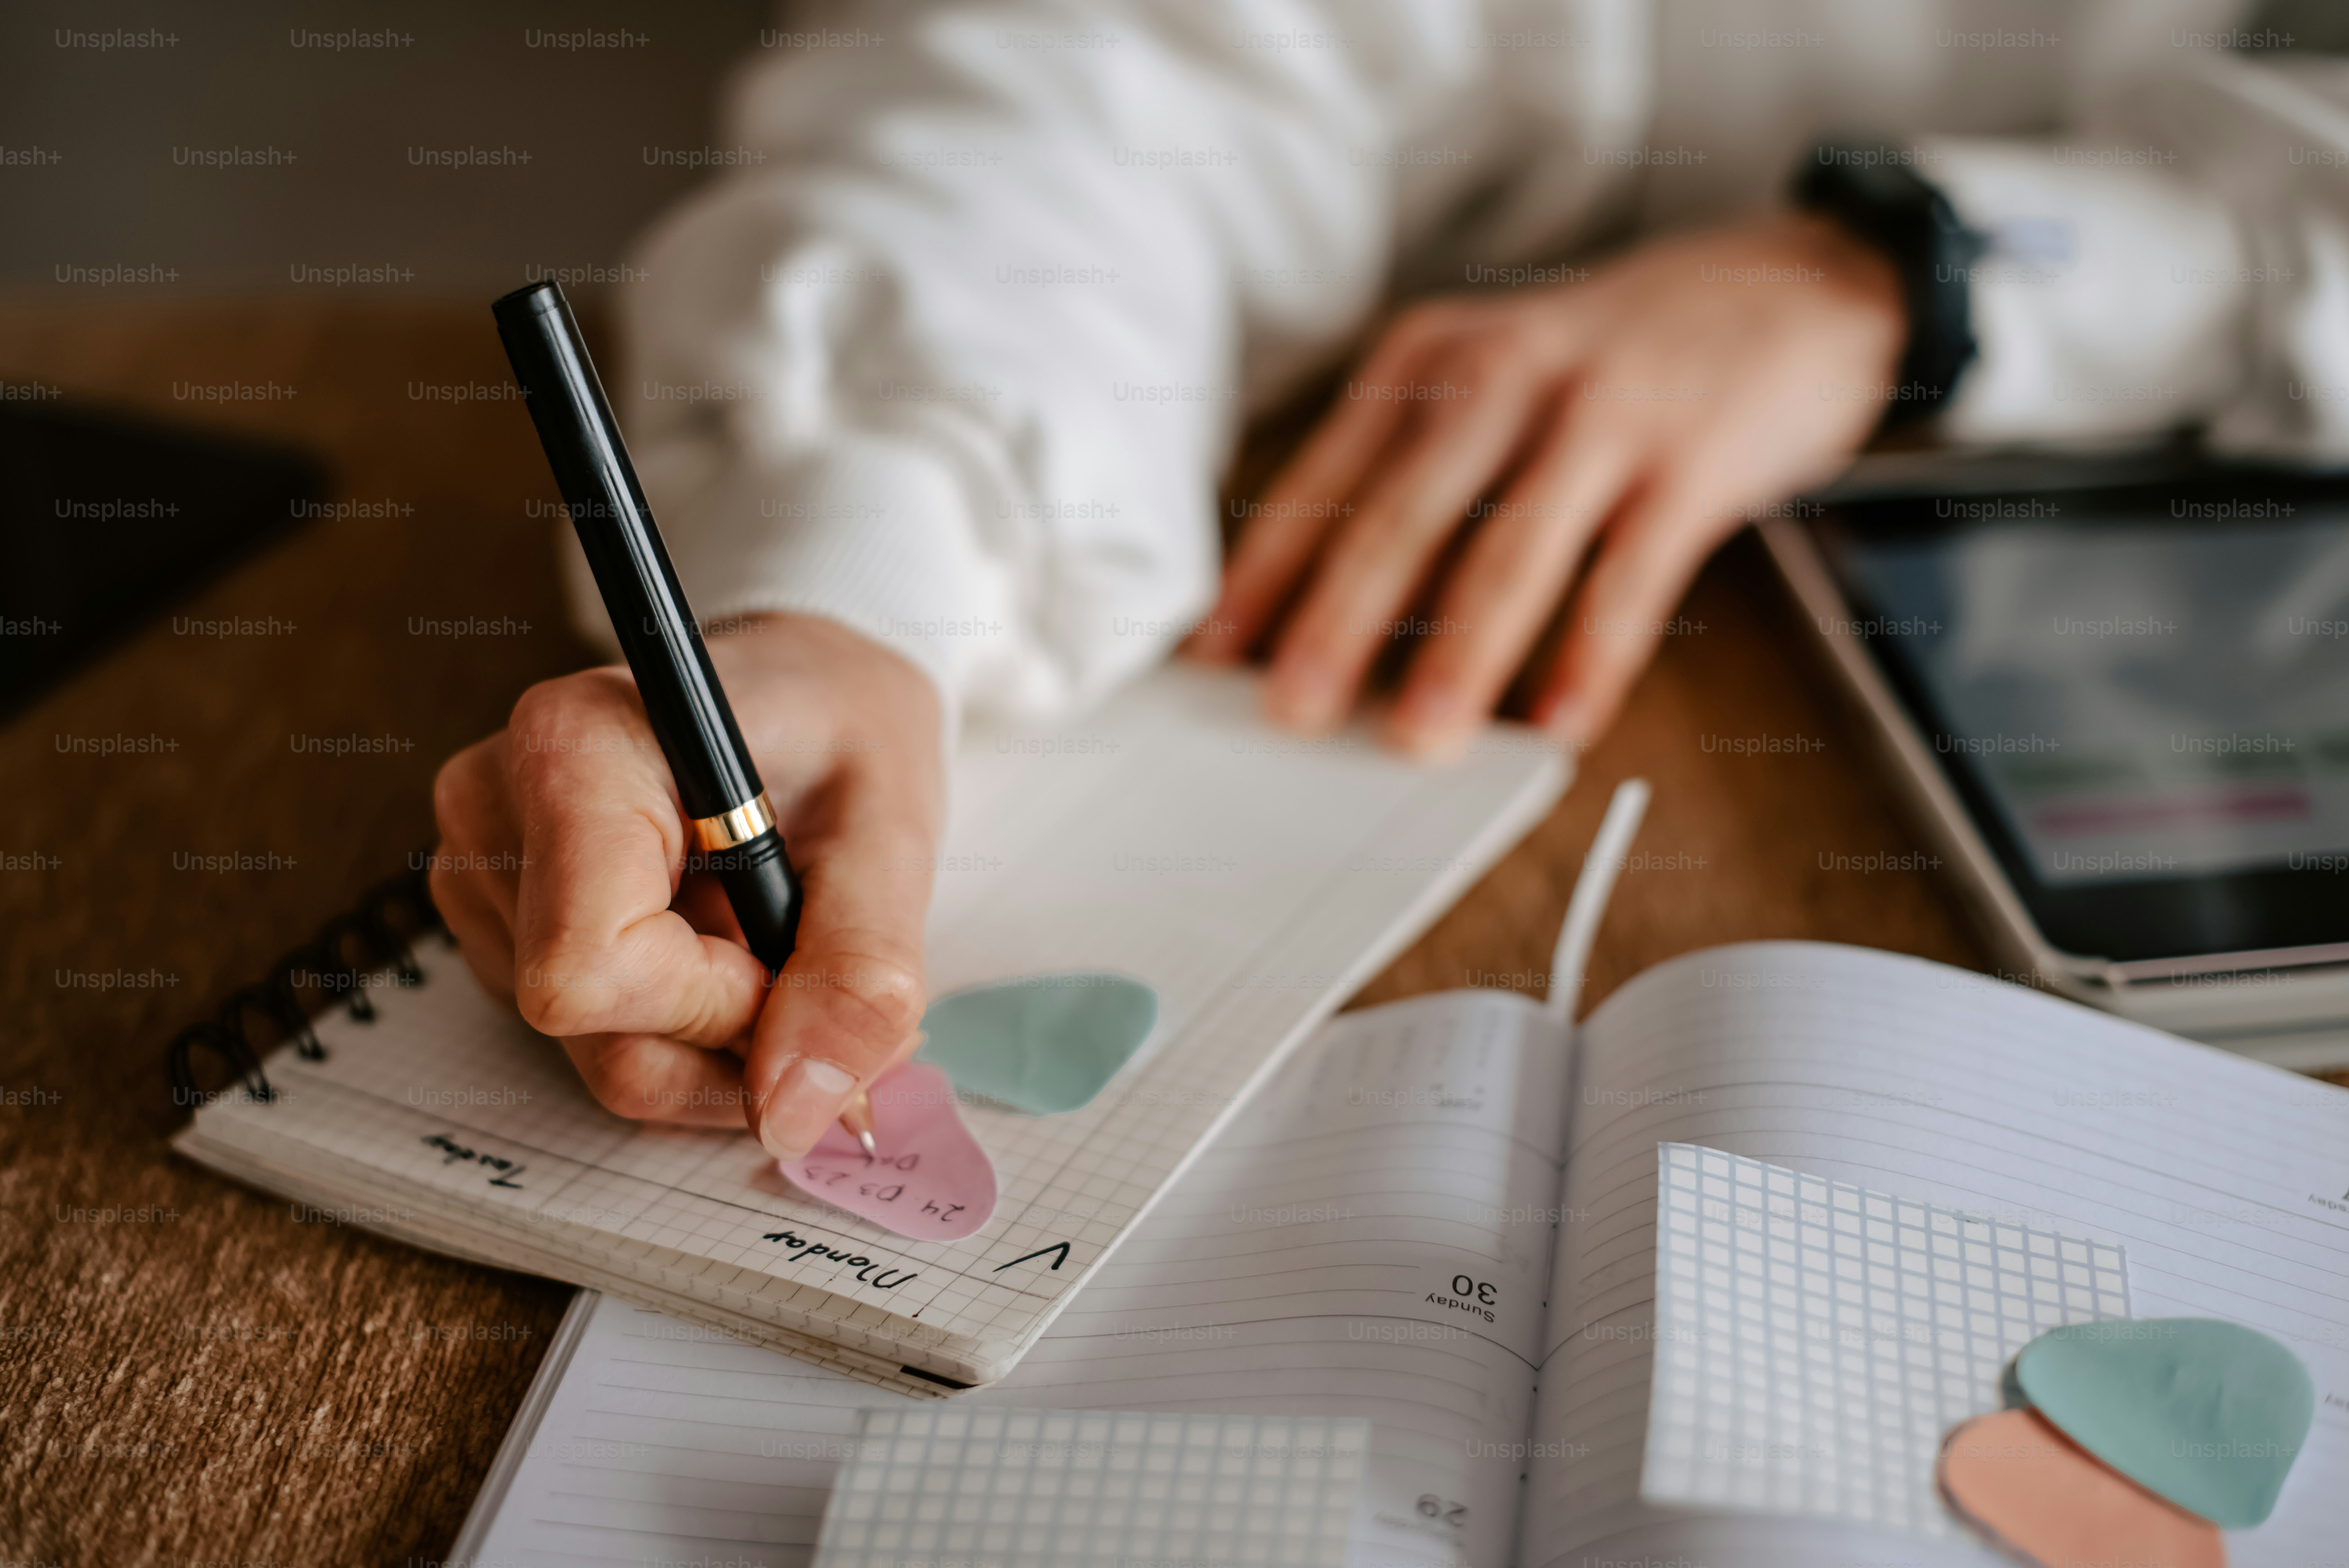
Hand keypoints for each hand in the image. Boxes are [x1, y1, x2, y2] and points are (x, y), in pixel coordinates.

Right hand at [428, 612, 942, 1159]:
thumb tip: (797, 1115)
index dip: (711, 1004)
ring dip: (713, 1040)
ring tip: (768, 940)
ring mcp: (484, 870)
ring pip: (591, 1053)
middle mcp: (496, 808)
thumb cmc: (846, 727)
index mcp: (574, 750)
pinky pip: (587, 1039)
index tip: (783, 949)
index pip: (587, 970)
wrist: (810, 687)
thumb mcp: (892, 833)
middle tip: (805, 962)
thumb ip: (857, 974)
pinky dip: (682, 1029)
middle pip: (589, 1027)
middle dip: (725, 1037)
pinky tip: (723, 947)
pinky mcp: (499, 919)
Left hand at [1189, 211, 1903, 753]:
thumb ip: (1418, 468)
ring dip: (1459, 656)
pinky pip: (1629, 578)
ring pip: (1511, 550)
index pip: (1327, 477)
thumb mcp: (1495, 373)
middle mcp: (1507, 374)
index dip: (1267, 571)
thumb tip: (1334, 609)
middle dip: (1339, 622)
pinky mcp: (1692, 463)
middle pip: (1403, 514)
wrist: (1797, 285)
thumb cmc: (1616, 357)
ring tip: (1417, 742)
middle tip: (1289, 712)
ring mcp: (1604, 415)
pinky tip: (1558, 724)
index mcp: (1435, 357)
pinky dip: (1590, 658)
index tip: (1213, 656)